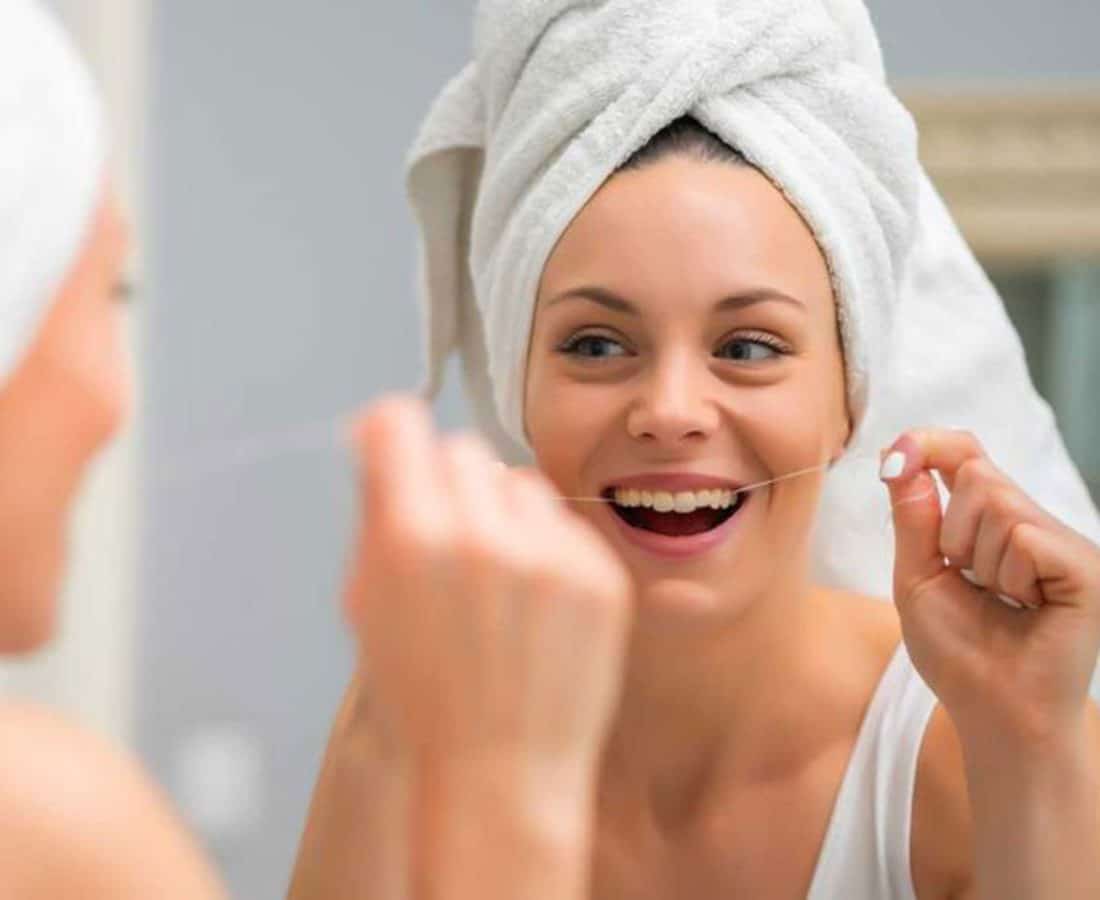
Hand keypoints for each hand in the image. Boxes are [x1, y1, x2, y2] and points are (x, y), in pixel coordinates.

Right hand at [341, 394, 634, 779]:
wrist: (501, 772)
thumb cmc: (424, 700)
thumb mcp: (368, 607)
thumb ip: (375, 515)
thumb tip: (375, 439)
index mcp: (410, 541)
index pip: (399, 422)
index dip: (390, 434)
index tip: (393, 444)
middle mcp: (482, 537)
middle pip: (461, 449)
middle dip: (446, 484)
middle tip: (447, 536)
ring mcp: (549, 555)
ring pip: (517, 481)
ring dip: (500, 512)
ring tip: (495, 578)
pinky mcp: (598, 574)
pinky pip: (561, 522)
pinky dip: (544, 547)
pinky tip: (532, 603)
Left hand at [881, 428, 1099, 742]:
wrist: (993, 711)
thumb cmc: (958, 653)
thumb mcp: (917, 577)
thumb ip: (912, 518)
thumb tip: (902, 454)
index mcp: (993, 525)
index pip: (967, 456)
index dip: (932, 444)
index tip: (897, 451)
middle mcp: (1033, 524)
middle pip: (977, 473)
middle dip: (951, 532)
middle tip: (969, 581)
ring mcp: (1063, 543)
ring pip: (998, 503)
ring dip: (977, 560)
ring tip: (1000, 600)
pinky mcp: (1084, 565)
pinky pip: (1024, 535)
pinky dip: (1007, 574)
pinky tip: (1025, 607)